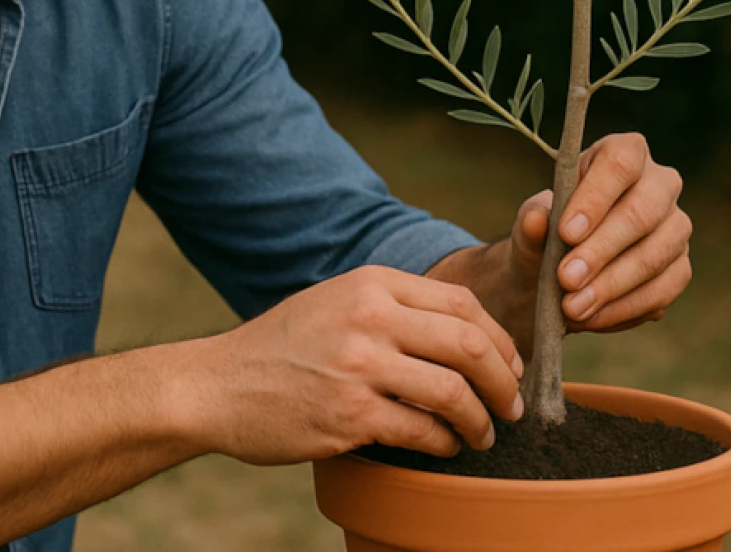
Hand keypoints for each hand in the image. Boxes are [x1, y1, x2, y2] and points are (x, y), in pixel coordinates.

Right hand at [185, 266, 523, 463]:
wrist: (218, 385)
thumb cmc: (282, 347)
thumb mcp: (335, 302)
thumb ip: (393, 307)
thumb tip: (470, 336)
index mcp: (371, 284)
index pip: (463, 302)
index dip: (500, 339)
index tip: (510, 366)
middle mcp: (369, 318)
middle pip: (470, 345)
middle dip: (504, 382)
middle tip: (511, 406)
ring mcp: (359, 367)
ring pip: (453, 393)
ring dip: (481, 421)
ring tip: (482, 434)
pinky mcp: (349, 415)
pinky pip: (422, 431)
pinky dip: (445, 444)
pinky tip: (444, 447)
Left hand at [513, 133, 692, 332]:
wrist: (557, 273)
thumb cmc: (546, 235)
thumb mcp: (529, 226)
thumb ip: (531, 222)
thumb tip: (537, 220)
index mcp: (623, 154)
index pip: (620, 163)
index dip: (595, 197)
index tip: (565, 232)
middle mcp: (660, 184)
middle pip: (642, 212)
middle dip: (601, 250)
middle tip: (566, 279)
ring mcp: (675, 226)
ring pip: (655, 255)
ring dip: (612, 285)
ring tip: (572, 307)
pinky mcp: (680, 267)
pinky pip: (663, 289)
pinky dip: (624, 308)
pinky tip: (592, 318)